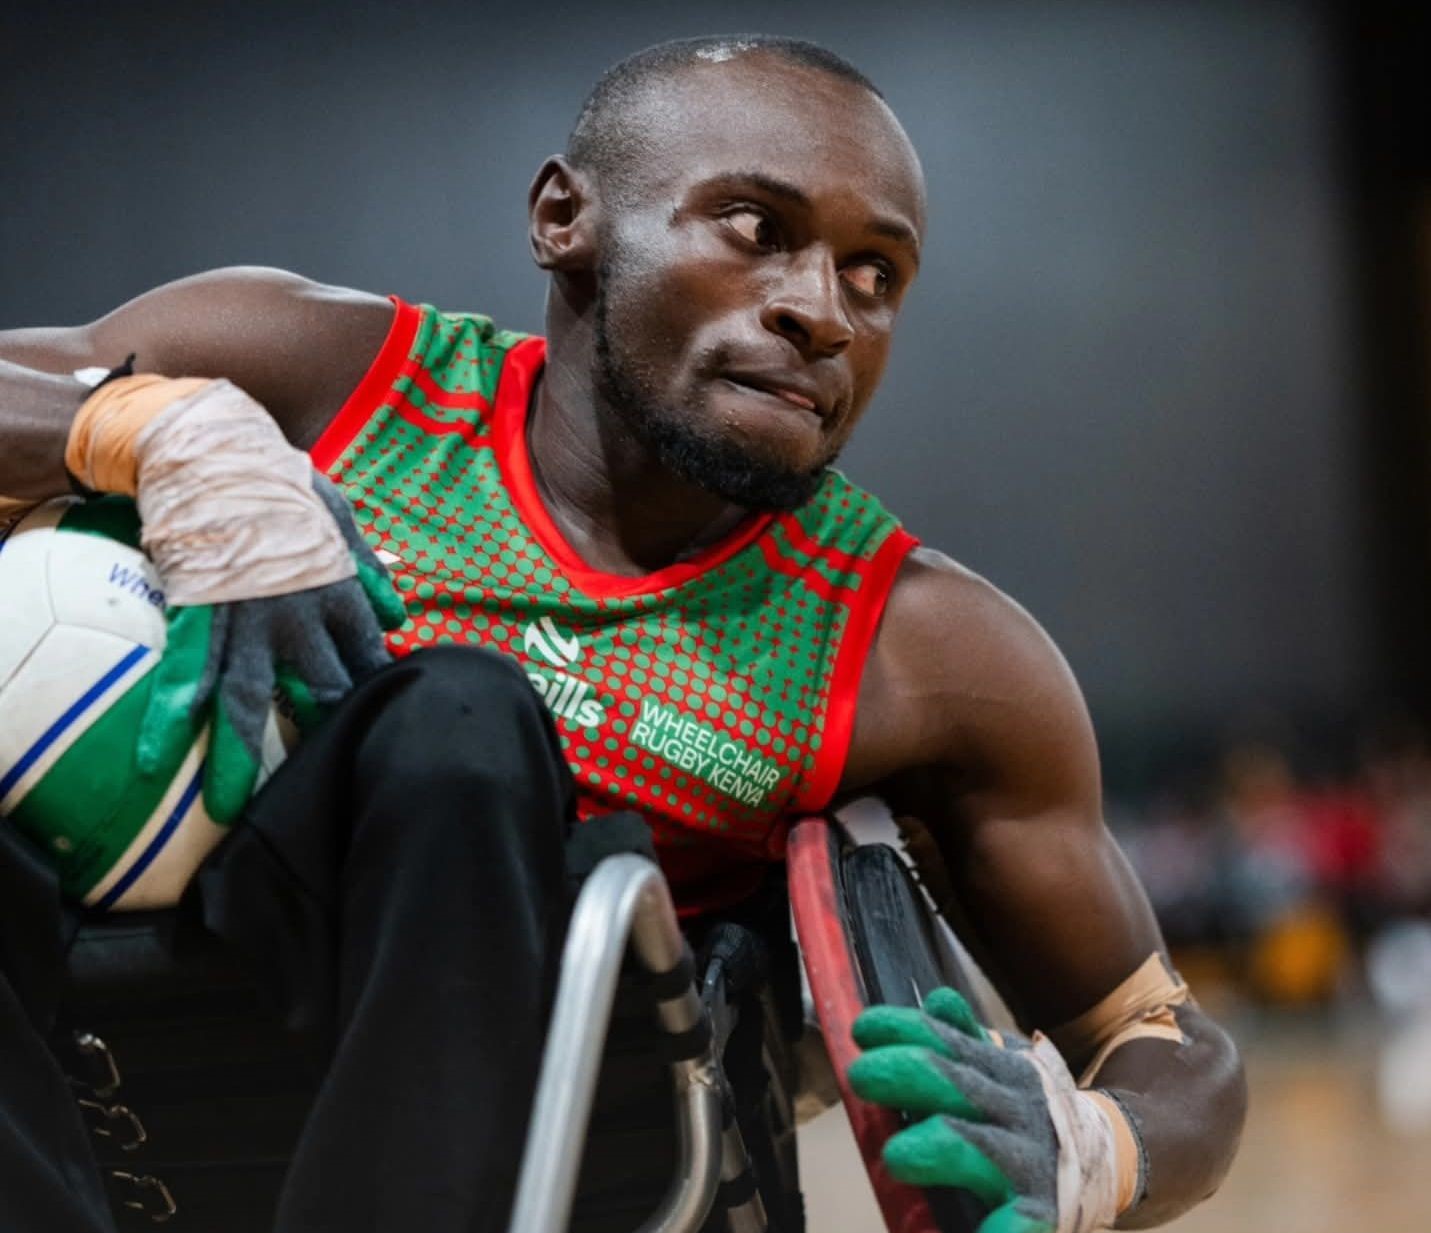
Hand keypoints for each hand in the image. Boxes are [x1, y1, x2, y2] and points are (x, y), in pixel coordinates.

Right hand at [125, 378, 404, 823]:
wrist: (219, 451)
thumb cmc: (280, 484)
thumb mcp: (340, 519)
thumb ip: (369, 570)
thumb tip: (402, 614)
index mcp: (337, 591)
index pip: (366, 657)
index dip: (375, 694)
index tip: (382, 726)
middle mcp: (296, 613)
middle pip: (318, 689)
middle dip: (325, 735)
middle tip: (326, 781)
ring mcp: (244, 616)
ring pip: (246, 697)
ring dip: (239, 753)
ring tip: (229, 805)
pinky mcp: (196, 610)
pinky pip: (183, 671)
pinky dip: (168, 716)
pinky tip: (153, 757)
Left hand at [849, 988, 1124, 1232]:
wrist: (1108, 1154)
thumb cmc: (1025, 1111)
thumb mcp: (1001, 1065)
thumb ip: (962, 1037)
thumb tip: (936, 1000)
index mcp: (997, 1068)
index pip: (945, 1040)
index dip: (904, 1030)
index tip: (861, 1028)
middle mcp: (1014, 1106)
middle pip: (959, 1085)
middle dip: (911, 1076)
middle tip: (862, 1075)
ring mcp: (1029, 1159)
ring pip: (981, 1150)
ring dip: (941, 1148)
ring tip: (897, 1154)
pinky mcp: (1042, 1209)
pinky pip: (1022, 1221)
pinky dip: (1004, 1232)